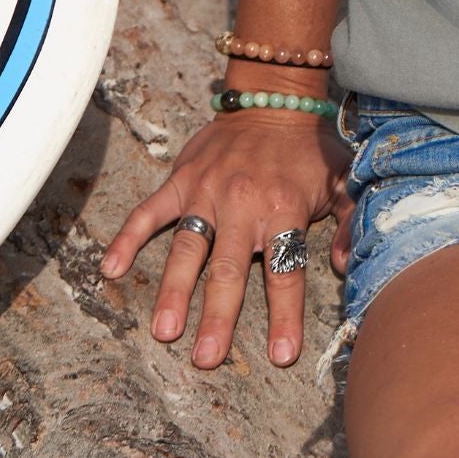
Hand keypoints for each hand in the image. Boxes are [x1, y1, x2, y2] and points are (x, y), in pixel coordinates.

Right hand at [98, 106, 354, 368]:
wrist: (275, 99)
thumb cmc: (309, 149)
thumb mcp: (341, 180)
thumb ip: (348, 222)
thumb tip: (343, 266)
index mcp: (284, 207)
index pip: (286, 270)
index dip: (285, 315)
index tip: (281, 356)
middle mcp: (243, 203)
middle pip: (229, 268)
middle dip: (218, 316)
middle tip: (206, 358)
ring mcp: (207, 192)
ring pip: (187, 248)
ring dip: (174, 290)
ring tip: (163, 331)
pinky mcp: (181, 179)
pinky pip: (149, 211)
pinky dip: (127, 238)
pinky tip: (110, 269)